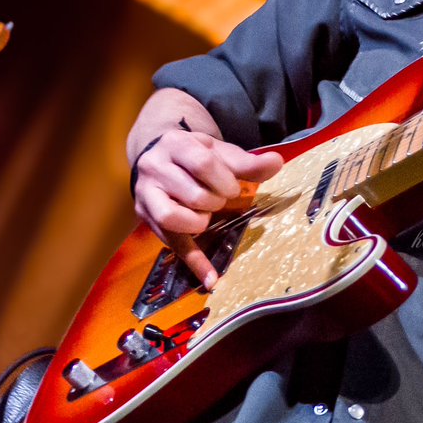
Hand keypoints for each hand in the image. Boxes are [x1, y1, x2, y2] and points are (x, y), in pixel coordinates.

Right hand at [132, 129, 282, 288]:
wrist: (162, 156)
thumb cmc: (196, 156)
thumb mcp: (220, 152)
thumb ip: (248, 162)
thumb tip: (277, 163)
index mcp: (176, 144)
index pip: (202, 163)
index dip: (225, 180)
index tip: (235, 188)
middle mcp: (154, 168)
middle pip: (192, 193)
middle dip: (215, 201)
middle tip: (220, 199)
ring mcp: (146, 195)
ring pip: (172, 217)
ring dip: (199, 222)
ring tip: (207, 215)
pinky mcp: (147, 219)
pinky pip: (171, 243)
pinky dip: (193, 262)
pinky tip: (211, 278)